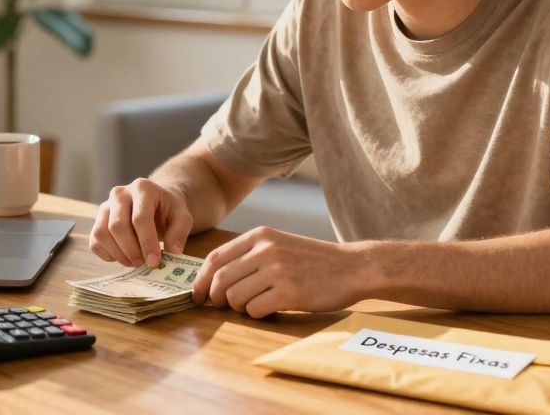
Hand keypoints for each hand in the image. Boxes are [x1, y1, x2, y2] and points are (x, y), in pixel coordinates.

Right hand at [89, 178, 193, 267]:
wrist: (156, 202)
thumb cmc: (168, 210)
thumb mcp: (182, 217)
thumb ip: (180, 232)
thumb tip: (173, 252)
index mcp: (143, 188)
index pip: (140, 218)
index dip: (146, 243)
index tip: (154, 262)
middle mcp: (120, 193)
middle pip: (117, 226)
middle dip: (131, 251)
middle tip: (144, 264)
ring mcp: (105, 206)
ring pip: (102, 234)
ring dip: (118, 254)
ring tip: (135, 262)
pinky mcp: (98, 220)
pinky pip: (95, 241)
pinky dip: (107, 255)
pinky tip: (124, 257)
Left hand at [191, 227, 367, 317]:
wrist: (352, 267)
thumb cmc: (313, 260)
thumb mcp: (279, 244)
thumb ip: (250, 255)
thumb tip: (214, 278)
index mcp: (260, 235)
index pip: (216, 257)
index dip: (201, 280)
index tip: (197, 295)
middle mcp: (266, 250)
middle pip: (220, 280)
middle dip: (215, 298)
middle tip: (221, 306)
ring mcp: (277, 271)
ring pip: (235, 297)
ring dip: (238, 308)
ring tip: (254, 304)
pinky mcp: (289, 293)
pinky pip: (255, 310)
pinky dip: (257, 314)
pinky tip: (270, 308)